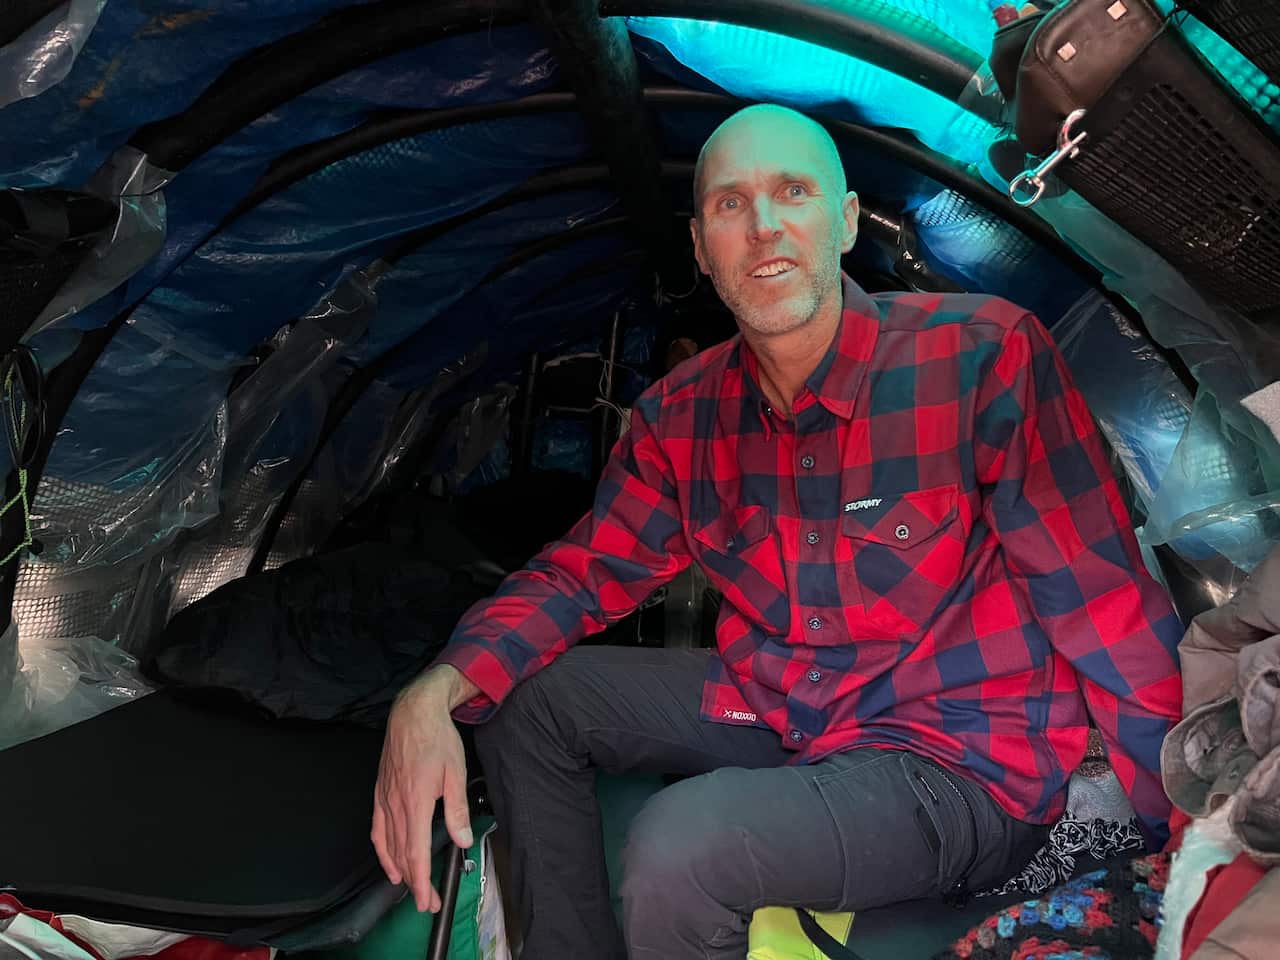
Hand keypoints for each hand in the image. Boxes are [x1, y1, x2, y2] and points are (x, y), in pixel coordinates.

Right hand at [371, 672, 473, 912]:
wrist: (413, 713)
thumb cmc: (437, 739)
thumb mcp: (456, 772)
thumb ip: (457, 809)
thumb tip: (462, 840)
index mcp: (416, 802)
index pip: (416, 852)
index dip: (421, 881)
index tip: (428, 901)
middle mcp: (396, 805)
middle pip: (402, 855)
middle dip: (415, 883)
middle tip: (428, 903)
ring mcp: (385, 800)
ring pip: (388, 846)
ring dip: (399, 871)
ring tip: (411, 889)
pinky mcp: (380, 794)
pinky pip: (377, 829)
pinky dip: (382, 850)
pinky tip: (388, 861)